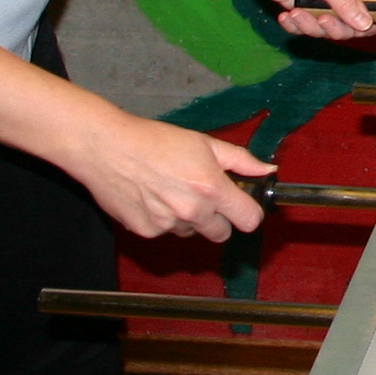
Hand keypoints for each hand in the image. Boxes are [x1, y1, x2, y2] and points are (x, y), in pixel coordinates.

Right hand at [65, 109, 272, 240]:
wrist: (107, 148)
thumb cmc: (156, 141)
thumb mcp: (204, 143)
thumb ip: (240, 160)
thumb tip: (268, 170)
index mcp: (211, 189)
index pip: (249, 221)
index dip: (248, 212)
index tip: (242, 205)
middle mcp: (191, 211)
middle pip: (221, 233)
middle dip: (218, 218)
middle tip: (203, 195)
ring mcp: (167, 225)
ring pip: (191, 232)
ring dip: (188, 218)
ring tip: (170, 189)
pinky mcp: (145, 232)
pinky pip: (164, 232)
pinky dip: (162, 220)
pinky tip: (151, 197)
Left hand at [236, 0, 375, 39]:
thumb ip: (345, 4)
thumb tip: (367, 25)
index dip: (370, 21)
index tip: (355, 28)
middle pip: (351, 25)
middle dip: (334, 28)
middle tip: (321, 20)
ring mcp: (322, 2)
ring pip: (327, 30)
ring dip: (310, 26)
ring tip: (295, 13)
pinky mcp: (303, 9)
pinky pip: (307, 28)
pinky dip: (296, 26)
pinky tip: (286, 16)